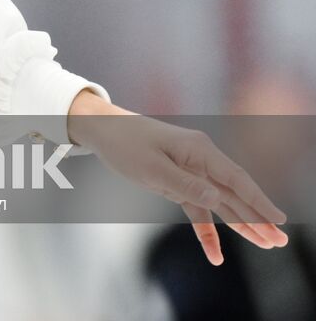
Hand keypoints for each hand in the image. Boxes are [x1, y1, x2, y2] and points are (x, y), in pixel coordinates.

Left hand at [66, 90, 287, 264]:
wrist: (102, 130)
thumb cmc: (125, 144)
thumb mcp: (152, 167)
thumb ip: (185, 185)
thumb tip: (217, 200)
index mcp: (200, 150)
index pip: (236, 179)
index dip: (259, 200)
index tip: (279, 219)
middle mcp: (201, 160)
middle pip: (235, 193)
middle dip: (258, 217)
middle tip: (280, 241)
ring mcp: (191, 172)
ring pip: (222, 203)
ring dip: (242, 224)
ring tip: (266, 244)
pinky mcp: (178, 183)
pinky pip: (198, 210)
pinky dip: (207, 231)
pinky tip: (215, 254)